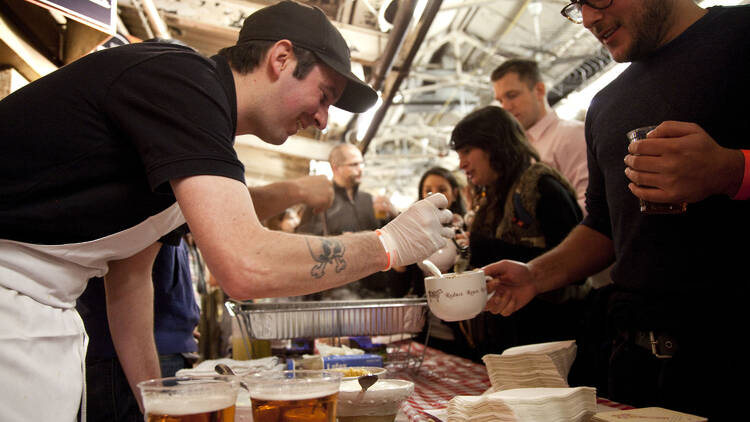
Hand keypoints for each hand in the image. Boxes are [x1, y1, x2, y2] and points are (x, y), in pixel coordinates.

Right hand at [296, 175, 333, 213]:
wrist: (296, 190)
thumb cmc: (298, 187)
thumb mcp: (308, 183)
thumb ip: (315, 186)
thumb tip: (319, 192)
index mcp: (324, 177)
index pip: (327, 187)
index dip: (323, 195)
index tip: (316, 199)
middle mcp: (328, 182)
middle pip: (330, 195)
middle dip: (324, 201)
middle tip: (316, 207)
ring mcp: (329, 190)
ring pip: (329, 201)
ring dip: (322, 206)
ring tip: (314, 210)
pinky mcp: (327, 198)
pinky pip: (326, 206)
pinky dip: (320, 210)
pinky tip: (314, 211)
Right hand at [378, 193, 452, 267]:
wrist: (389, 246)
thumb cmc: (397, 231)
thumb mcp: (410, 214)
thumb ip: (424, 211)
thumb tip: (437, 210)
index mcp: (423, 206)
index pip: (442, 199)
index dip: (442, 205)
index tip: (438, 210)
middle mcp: (431, 216)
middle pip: (448, 215)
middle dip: (443, 221)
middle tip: (434, 226)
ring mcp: (434, 230)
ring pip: (450, 231)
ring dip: (443, 234)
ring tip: (431, 236)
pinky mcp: (436, 243)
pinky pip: (444, 242)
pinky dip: (437, 244)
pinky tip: (427, 244)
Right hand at [483, 260, 537, 315]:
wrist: (533, 278)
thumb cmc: (518, 270)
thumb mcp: (504, 265)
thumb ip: (491, 268)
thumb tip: (478, 272)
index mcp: (489, 284)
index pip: (479, 291)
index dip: (486, 289)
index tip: (495, 282)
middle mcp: (492, 294)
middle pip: (483, 305)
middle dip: (491, 300)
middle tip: (500, 291)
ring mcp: (500, 302)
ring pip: (493, 310)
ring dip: (502, 302)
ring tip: (510, 293)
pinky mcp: (508, 308)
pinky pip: (504, 313)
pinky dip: (510, 306)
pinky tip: (514, 298)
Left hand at [624, 121, 743, 202]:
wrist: (722, 171)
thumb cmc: (705, 149)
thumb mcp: (692, 129)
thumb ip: (668, 127)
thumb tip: (649, 135)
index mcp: (673, 147)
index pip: (641, 147)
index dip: (633, 147)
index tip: (632, 148)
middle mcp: (670, 164)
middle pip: (637, 162)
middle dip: (629, 160)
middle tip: (629, 159)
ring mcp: (670, 182)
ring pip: (640, 178)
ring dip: (630, 173)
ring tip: (629, 171)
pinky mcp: (672, 195)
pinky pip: (647, 195)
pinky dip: (636, 190)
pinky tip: (632, 185)